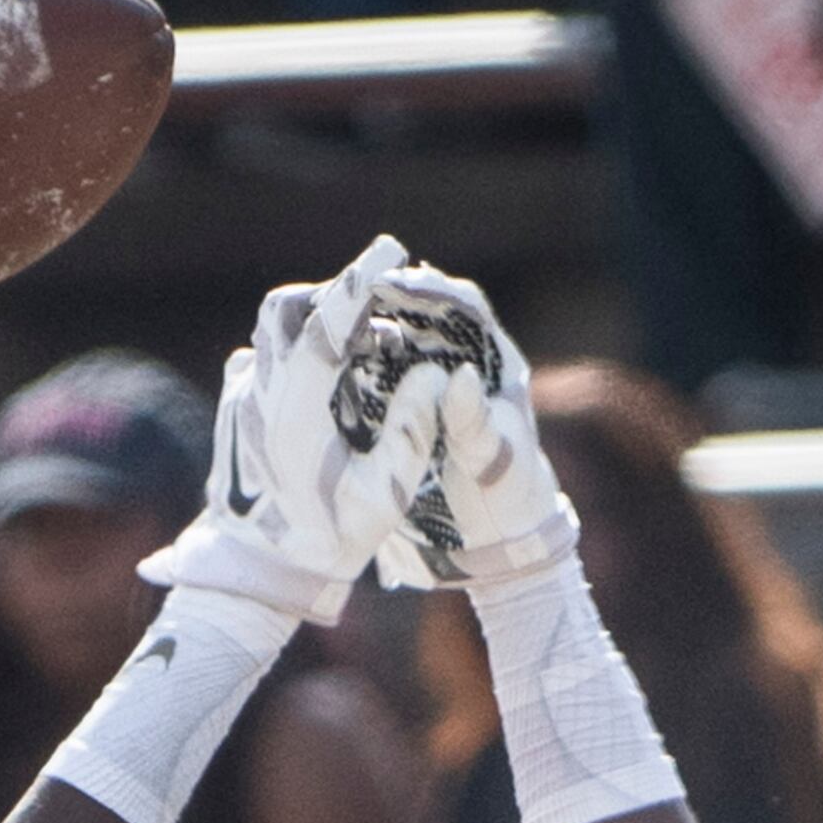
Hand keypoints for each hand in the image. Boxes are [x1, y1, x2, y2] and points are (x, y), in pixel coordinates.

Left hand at [143, 236, 429, 627]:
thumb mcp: (384, 498)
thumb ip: (413, 433)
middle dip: (332, 292)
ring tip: (358, 341)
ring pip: (272, 329)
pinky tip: (326, 373)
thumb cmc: (330, 541)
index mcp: (298, 412)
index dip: (361, 281)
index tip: (391, 251)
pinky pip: (263, 357)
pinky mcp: (234, 408)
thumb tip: (432, 374)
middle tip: (374, 299)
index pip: (328, 325)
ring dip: (314, 318)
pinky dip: (296, 348)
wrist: (259, 574)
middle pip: (286, 309)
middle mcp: (261, 395)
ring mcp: (241, 399)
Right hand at [329, 255, 577, 602]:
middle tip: (343, 291)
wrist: (492, 542)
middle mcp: (461, 366)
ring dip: (362, 330)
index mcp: (493, 366)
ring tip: (322, 321)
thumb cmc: (504, 500)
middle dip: (384, 299)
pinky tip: (318, 367)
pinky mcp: (406, 412)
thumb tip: (455, 376)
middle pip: (421, 315)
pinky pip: (376, 379)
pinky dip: (351, 369)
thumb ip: (474, 422)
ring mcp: (430, 388)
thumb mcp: (491, 464)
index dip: (429, 290)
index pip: (463, 307)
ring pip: (395, 343)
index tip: (393, 281)